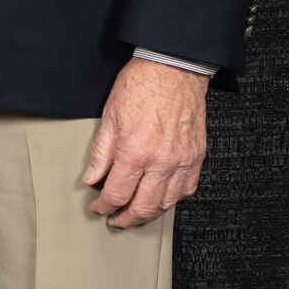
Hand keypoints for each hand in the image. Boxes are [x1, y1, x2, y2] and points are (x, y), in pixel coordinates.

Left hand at [82, 57, 208, 227]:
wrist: (174, 69)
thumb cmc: (141, 86)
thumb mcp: (109, 117)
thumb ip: (100, 153)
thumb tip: (91, 178)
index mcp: (135, 152)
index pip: (117, 193)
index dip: (104, 206)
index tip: (98, 207)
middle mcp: (161, 162)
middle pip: (143, 207)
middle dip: (125, 218)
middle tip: (115, 219)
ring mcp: (182, 161)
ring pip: (166, 204)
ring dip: (149, 214)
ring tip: (135, 214)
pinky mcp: (196, 157)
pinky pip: (186, 190)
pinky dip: (172, 200)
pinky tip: (161, 199)